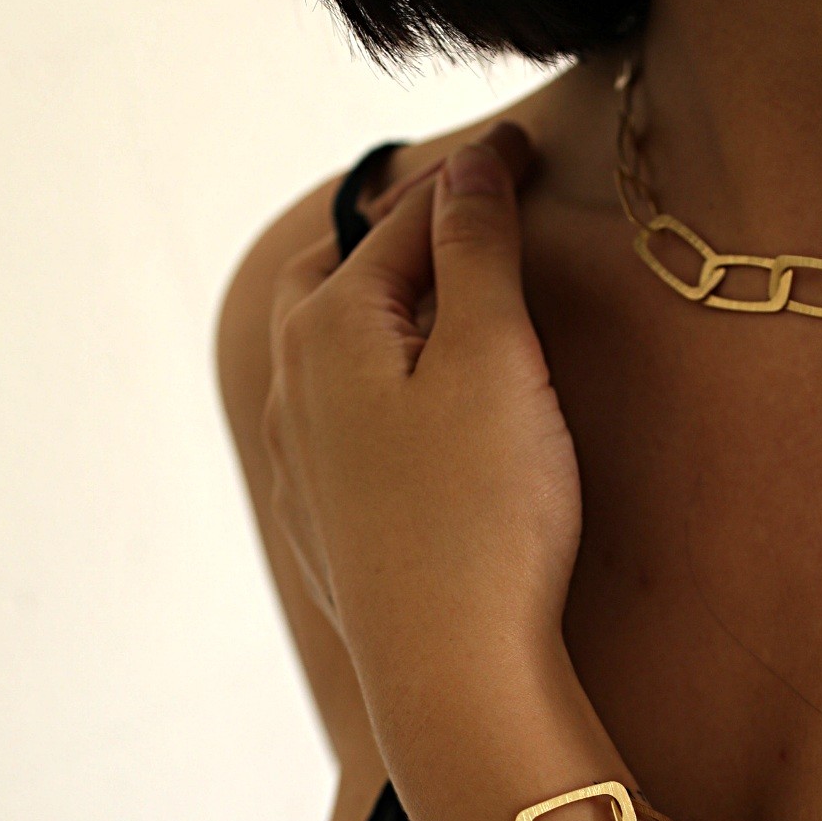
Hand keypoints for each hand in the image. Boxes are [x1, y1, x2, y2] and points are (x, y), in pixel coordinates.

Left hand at [261, 121, 584, 732]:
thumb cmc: (484, 516)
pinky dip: (377, 390)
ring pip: (331, 356)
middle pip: (338, 277)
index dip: (476, 178)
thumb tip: (469, 167)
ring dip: (380, 315)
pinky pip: (339, 429)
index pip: (408, 218)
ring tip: (434, 307)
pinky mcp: (326, 528)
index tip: (524, 148)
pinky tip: (411, 414)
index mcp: (330, 325)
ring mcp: (303, 464)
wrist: (453, 672)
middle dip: (397, 236)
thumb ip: (478, 250)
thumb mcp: (496, 358)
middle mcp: (296, 387)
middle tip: (460, 216)